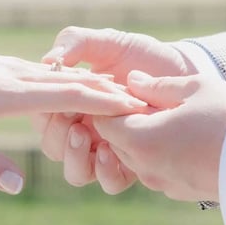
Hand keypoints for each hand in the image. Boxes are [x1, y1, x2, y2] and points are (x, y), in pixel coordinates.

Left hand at [0, 32, 148, 193]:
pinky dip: (74, 80)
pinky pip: (48, 75)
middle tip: (154, 102)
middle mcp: (15, 76)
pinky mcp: (4, 68)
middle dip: (113, 92)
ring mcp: (10, 69)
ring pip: (63, 77)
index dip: (103, 102)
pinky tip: (87, 85)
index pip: (66, 95)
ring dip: (97, 84)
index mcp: (7, 92)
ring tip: (132, 94)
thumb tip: (17, 188)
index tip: (138, 109)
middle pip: (73, 83)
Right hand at [32, 27, 194, 189]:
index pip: (43, 118)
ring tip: (83, 134)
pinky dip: (105, 170)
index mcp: (72, 106)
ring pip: (76, 172)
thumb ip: (76, 42)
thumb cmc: (141, 55)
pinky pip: (110, 182)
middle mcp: (85, 132)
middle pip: (54, 149)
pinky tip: (110, 149)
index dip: (43, 113)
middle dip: (58, 135)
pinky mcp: (131, 165)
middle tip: (70, 118)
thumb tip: (50, 60)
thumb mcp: (107, 42)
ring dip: (74, 157)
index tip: (54, 99)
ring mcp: (106, 151)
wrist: (182, 70)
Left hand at [90, 71, 225, 202]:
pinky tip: (186, 135)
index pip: (102, 120)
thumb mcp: (195, 88)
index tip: (126, 87)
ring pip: (137, 157)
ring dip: (145, 137)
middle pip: (116, 141)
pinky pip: (159, 170)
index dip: (110, 101)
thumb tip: (132, 80)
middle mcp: (145, 168)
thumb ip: (157, 84)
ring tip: (170, 114)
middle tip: (145, 97)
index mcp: (140, 140)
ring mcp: (163, 185)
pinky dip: (162, 153)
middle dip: (124, 119)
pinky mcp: (182, 193)